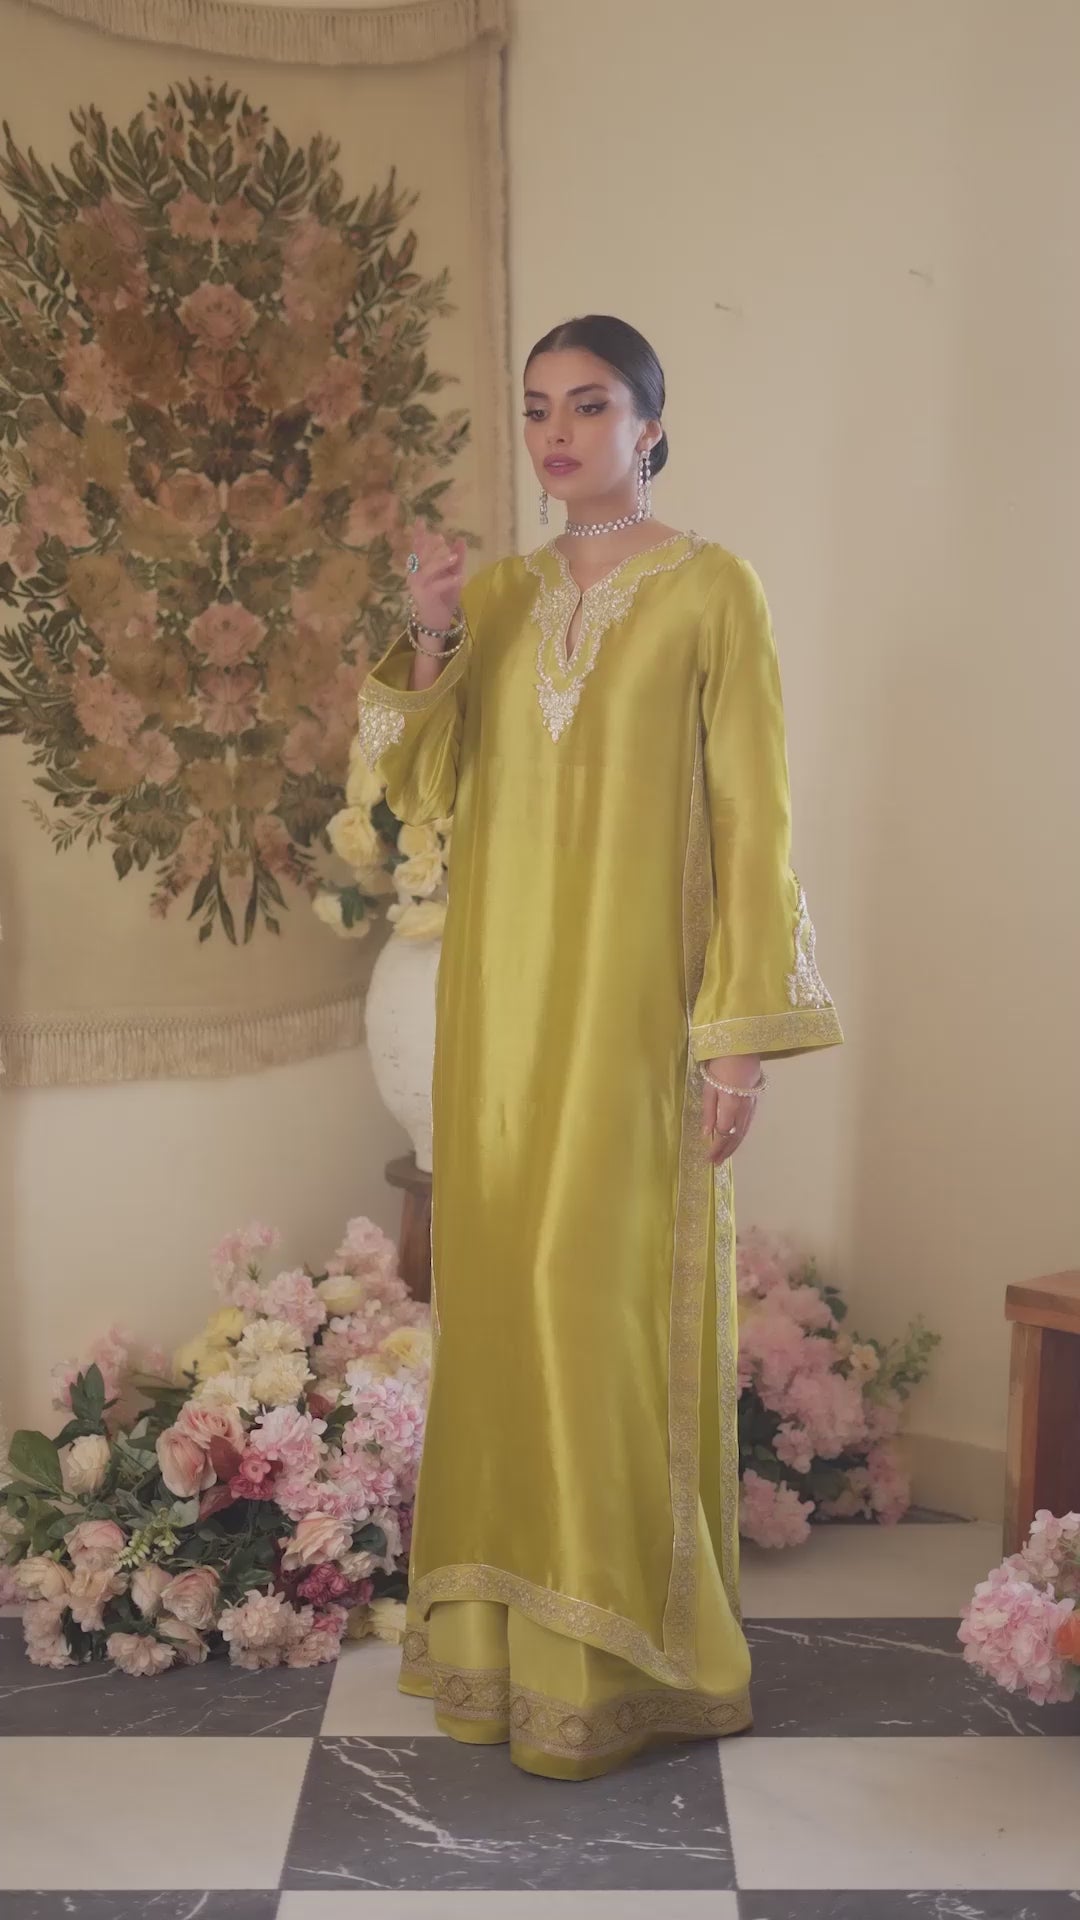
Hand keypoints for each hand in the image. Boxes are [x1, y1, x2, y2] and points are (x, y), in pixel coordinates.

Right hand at [406, 516, 466, 640]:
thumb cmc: (442, 597)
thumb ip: (456, 558)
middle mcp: (415, 574)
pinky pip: (437, 586)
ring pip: (427, 570)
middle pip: (421, 556)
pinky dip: (449, 581)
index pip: (417, 547)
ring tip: (454, 557)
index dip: (418, 534)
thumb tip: (460, 539)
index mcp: (419, 567)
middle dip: (430, 546)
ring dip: (440, 562)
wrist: (435, 621)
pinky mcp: (426, 596)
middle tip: (440, 538)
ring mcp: (419, 585)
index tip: (420, 520)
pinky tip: (460, 577)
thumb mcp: (451, 574)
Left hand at [700, 1055, 761, 1166]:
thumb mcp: (709, 1086)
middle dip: (726, 1151)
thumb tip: (707, 1133)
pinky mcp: (755, 1099)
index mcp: (731, 1106)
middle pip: (737, 1136)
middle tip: (717, 1163)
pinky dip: (741, 1134)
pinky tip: (736, 1138)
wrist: (742, 1047)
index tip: (708, 1157)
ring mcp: (752, 1104)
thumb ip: (709, 1111)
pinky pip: (748, 1122)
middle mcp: (745, 1109)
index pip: (724, 1133)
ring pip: (744, 1131)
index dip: (716, 1147)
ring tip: (725, 1156)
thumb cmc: (720, 1064)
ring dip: (734, 1145)